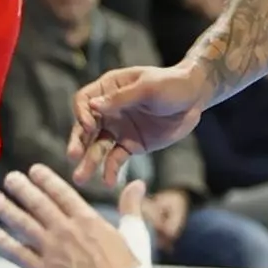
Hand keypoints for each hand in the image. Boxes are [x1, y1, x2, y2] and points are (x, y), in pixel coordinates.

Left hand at [0, 160, 139, 267]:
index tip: (33, 170)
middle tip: (10, 178)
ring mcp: (53, 251)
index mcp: (88, 220)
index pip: (62, 193)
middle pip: (38, 203)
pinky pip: (18, 253)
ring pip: (23, 224)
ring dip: (5, 209)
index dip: (45, 179)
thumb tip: (137, 183)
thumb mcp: (133, 233)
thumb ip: (130, 206)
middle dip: (21, 188)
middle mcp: (67, 230)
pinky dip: (2, 242)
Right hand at [70, 57, 211, 183]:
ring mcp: (118, 129)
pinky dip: (111, 170)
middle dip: (78, 142)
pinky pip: (116, 159)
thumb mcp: (147, 88)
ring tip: (80, 178)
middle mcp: (108, 110)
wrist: (194, 98)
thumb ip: (121, 98)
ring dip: (89, 162)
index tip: (89, 125)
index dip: (82, 113)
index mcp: (108, 89)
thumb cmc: (171, 84)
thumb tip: (93, 106)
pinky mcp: (130, 145)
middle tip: (72, 156)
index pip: (84, 101)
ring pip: (97, 147)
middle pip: (85, 127)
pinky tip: (108, 182)